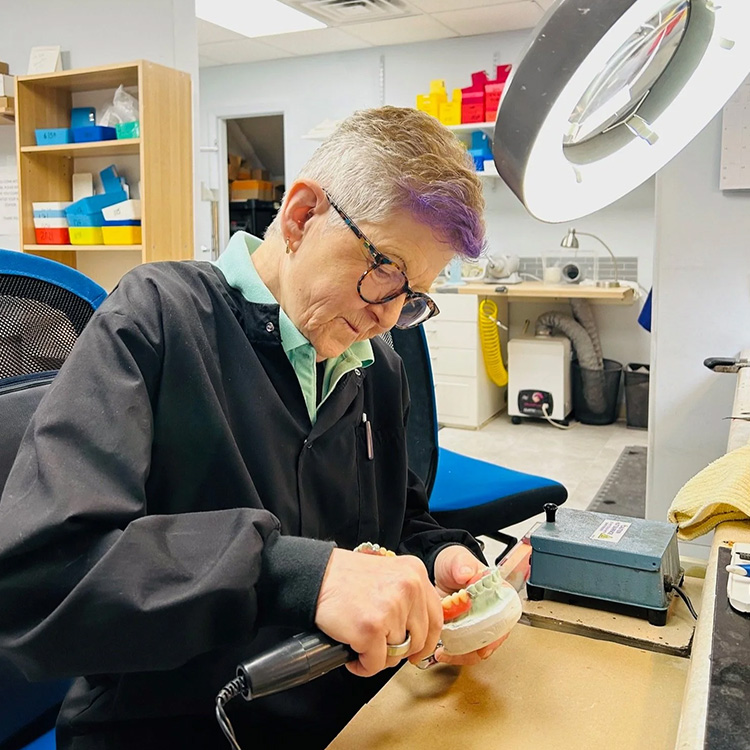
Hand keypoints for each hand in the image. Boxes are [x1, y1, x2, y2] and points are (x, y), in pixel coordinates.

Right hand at [315, 548, 443, 676]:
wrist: (315, 576)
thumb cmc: (345, 578)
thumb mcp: (388, 574)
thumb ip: (407, 596)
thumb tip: (419, 632)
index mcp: (415, 573)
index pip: (436, 617)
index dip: (427, 641)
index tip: (417, 651)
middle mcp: (409, 588)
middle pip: (419, 640)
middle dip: (398, 650)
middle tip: (379, 647)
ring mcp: (391, 609)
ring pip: (397, 654)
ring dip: (377, 656)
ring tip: (361, 642)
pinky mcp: (371, 629)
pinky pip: (375, 665)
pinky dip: (362, 665)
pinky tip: (352, 652)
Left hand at [433, 545, 506, 664]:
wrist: (439, 569)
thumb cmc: (454, 563)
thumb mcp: (458, 559)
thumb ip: (462, 564)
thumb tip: (466, 573)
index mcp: (499, 594)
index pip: (506, 618)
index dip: (498, 634)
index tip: (485, 645)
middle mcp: (492, 612)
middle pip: (493, 638)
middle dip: (476, 649)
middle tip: (459, 651)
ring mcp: (478, 623)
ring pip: (478, 646)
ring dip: (464, 653)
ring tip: (446, 653)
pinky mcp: (463, 630)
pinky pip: (464, 647)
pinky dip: (454, 652)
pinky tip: (442, 651)